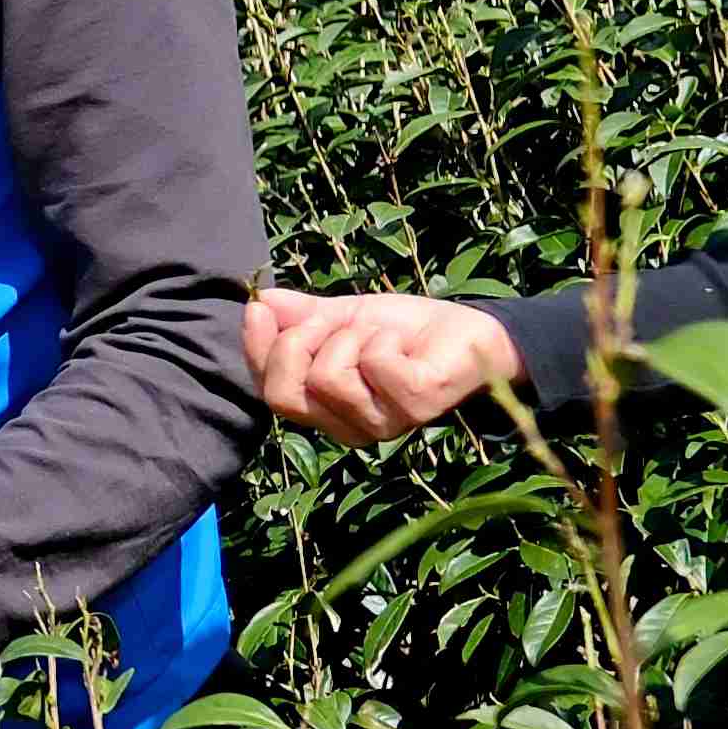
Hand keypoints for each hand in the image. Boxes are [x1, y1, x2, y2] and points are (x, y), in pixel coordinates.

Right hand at [243, 281, 519, 446]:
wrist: (470, 330)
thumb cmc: (406, 331)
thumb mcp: (343, 317)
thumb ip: (301, 317)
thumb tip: (259, 302)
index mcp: (326, 410)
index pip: (269, 393)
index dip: (256, 350)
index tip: (258, 307)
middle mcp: (349, 426)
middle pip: (283, 394)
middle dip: (298, 341)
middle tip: (335, 322)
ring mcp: (383, 422)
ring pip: (327, 377)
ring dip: (351, 336)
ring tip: (379, 335)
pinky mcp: (415, 406)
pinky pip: (373, 364)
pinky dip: (383, 339)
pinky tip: (404, 345)